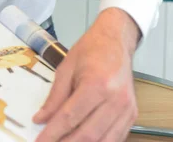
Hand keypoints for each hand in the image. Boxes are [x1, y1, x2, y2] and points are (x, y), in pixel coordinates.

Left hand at [33, 7, 140, 141]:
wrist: (116, 41)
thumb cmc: (90, 51)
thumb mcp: (65, 69)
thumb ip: (54, 97)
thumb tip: (41, 119)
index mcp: (96, 85)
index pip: (70, 117)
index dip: (52, 133)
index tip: (39, 141)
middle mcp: (115, 100)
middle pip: (87, 134)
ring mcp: (126, 109)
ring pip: (103, 141)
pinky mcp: (132, 115)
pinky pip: (116, 138)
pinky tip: (83, 141)